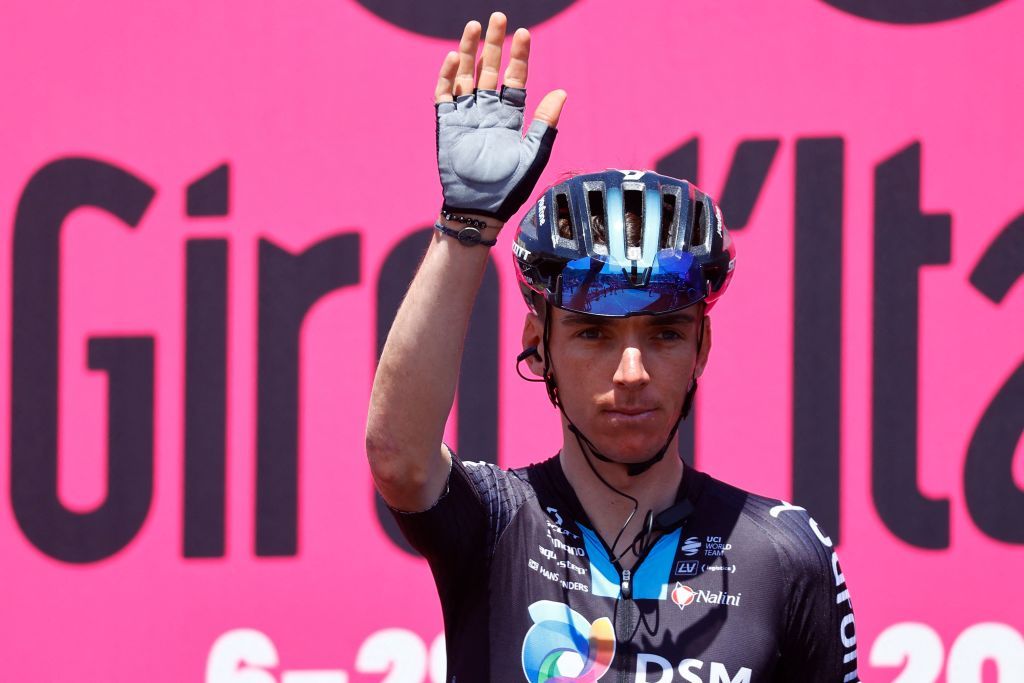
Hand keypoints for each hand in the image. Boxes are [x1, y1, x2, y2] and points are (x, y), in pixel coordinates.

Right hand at [434, 12, 566, 222]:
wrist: (480, 208)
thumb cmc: (509, 187)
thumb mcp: (533, 154)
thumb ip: (546, 123)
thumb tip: (561, 92)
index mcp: (510, 117)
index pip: (515, 79)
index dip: (519, 57)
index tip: (524, 35)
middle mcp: (488, 112)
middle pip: (490, 69)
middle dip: (494, 44)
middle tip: (499, 17)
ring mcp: (466, 116)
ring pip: (466, 75)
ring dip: (470, 51)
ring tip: (475, 26)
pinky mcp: (447, 124)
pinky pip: (445, 94)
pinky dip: (448, 76)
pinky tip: (456, 58)